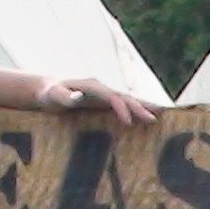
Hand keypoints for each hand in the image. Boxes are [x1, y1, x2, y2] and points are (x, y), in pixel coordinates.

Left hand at [37, 76, 158, 124]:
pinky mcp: (105, 102)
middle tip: (155, 119)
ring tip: (161, 114)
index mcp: (92, 86)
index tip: (129, 122)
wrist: (48, 90)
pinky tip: (147, 117)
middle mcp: (102, 88)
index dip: (121, 108)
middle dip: (140, 107)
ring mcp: (105, 95)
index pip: (111, 97)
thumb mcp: (53, 94)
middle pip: (125, 97)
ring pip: (128, 100)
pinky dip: (136, 110)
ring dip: (143, 107)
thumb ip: (63, 96)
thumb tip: (75, 98)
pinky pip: (124, 106)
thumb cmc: (49, 93)